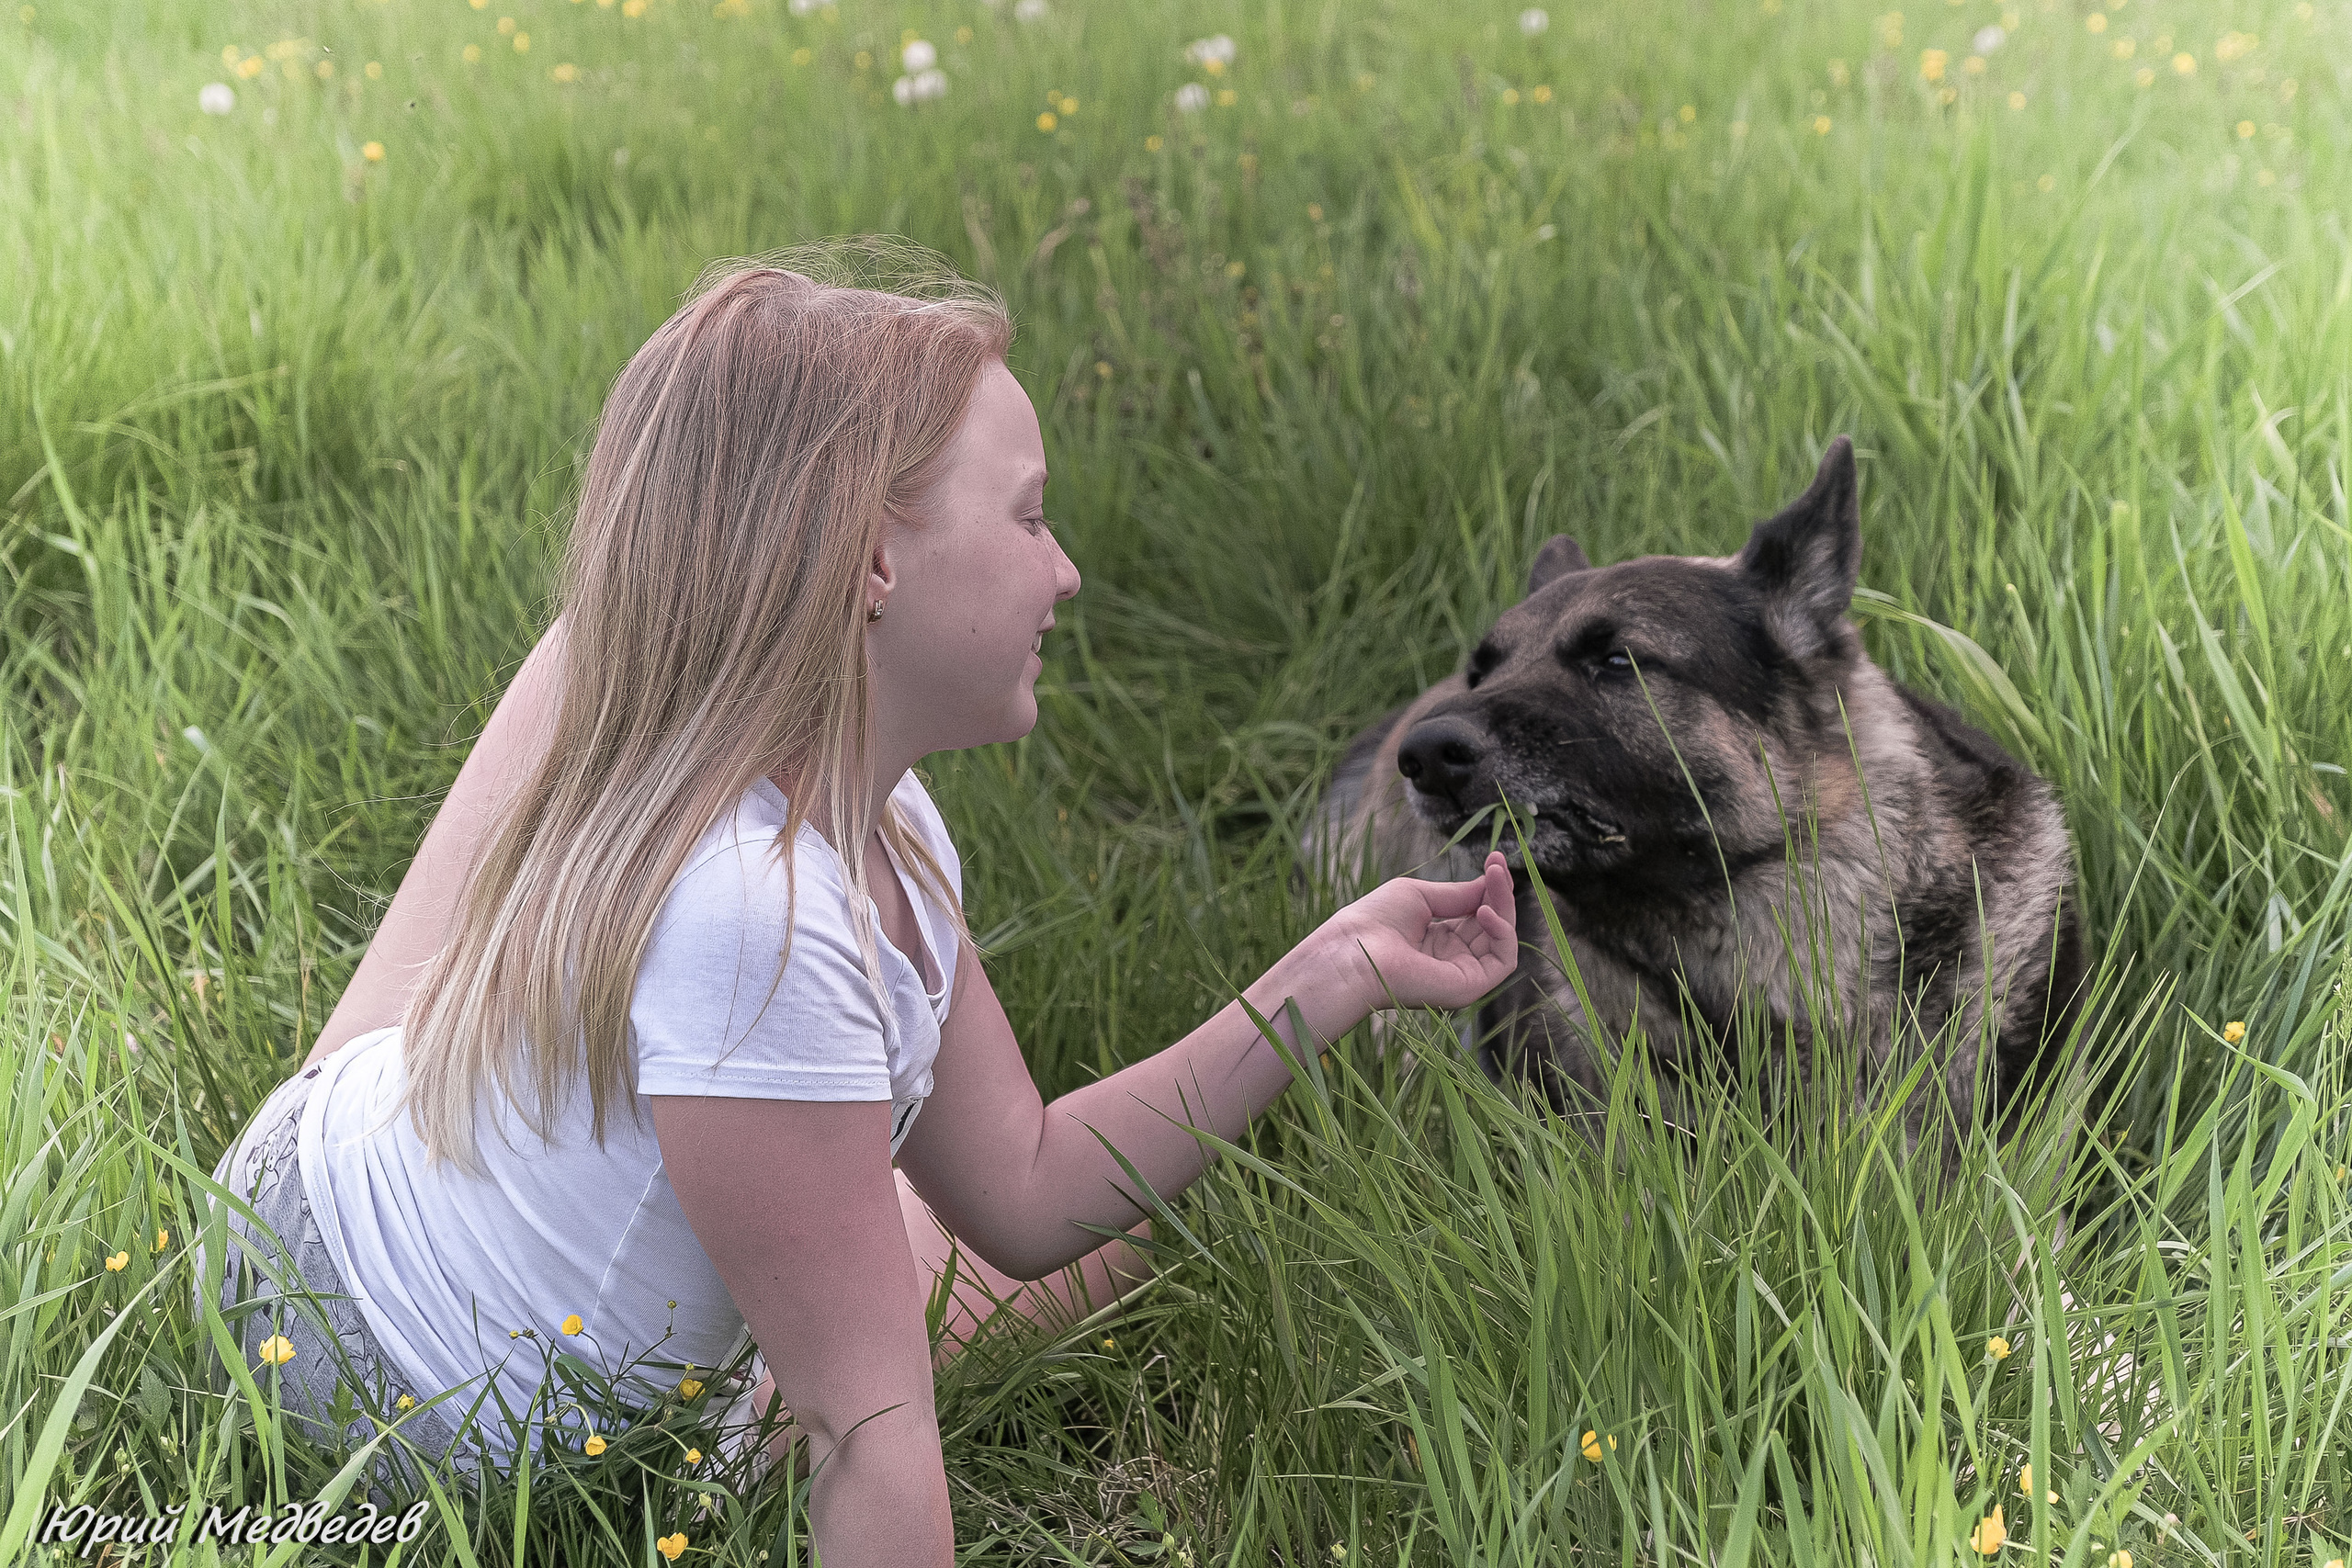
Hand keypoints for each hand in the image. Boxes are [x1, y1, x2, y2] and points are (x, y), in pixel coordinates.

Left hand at [1324, 851, 1517, 1013]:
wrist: (1352, 951)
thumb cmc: (1374, 922)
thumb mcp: (1421, 896)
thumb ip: (1459, 894)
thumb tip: (1491, 882)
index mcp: (1437, 940)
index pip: (1476, 914)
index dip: (1489, 888)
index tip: (1495, 859)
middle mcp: (1452, 959)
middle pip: (1492, 925)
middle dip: (1499, 893)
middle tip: (1497, 865)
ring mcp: (1461, 975)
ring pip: (1502, 940)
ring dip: (1504, 906)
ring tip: (1495, 879)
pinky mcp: (1469, 988)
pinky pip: (1503, 961)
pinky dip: (1503, 933)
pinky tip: (1485, 911)